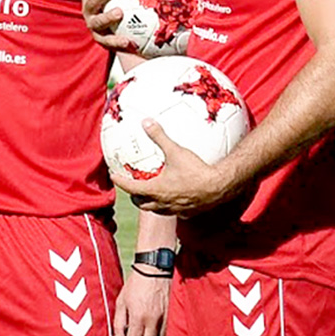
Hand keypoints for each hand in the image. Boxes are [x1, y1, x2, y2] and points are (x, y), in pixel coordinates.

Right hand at [82, 0, 140, 53]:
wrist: (119, 30)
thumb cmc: (123, 4)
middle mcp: (90, 9)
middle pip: (91, 1)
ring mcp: (94, 24)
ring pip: (97, 21)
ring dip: (107, 17)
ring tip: (119, 12)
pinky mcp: (101, 39)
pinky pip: (108, 41)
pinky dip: (116, 41)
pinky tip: (127, 41)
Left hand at [108, 120, 238, 215]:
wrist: (221, 186)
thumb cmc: (196, 169)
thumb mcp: (176, 151)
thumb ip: (160, 137)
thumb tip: (146, 122)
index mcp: (154, 189)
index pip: (129, 187)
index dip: (119, 181)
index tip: (113, 175)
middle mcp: (162, 203)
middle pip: (141, 203)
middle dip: (134, 196)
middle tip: (133, 187)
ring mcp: (175, 210)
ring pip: (156, 211)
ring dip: (151, 204)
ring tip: (151, 195)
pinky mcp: (187, 213)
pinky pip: (174, 213)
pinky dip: (170, 207)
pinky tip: (175, 200)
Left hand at [112, 267, 169, 335]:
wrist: (155, 270)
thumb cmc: (136, 284)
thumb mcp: (121, 302)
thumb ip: (118, 323)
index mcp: (138, 317)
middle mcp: (153, 320)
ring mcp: (165, 318)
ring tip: (141, 335)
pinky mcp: (172, 315)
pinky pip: (166, 334)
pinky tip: (151, 329)